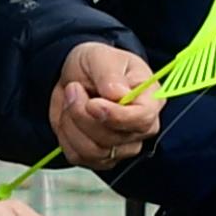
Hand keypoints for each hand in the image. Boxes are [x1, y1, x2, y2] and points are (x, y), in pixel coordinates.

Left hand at [52, 39, 165, 167]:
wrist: (78, 76)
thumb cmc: (97, 65)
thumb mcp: (102, 57)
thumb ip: (110, 75)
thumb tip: (118, 95)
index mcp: (150, 100)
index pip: (142, 119)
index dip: (116, 116)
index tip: (92, 104)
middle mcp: (140, 129)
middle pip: (112, 139)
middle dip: (83, 114)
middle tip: (73, 88)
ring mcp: (122, 147)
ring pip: (93, 151)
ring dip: (72, 124)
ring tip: (71, 99)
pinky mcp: (101, 157)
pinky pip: (78, 157)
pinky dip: (66, 136)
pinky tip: (69, 117)